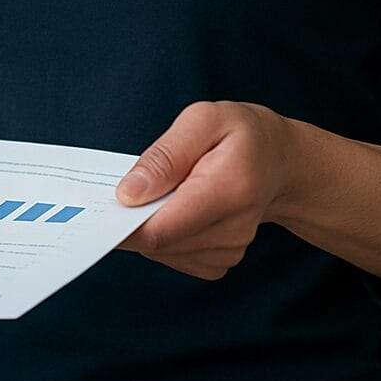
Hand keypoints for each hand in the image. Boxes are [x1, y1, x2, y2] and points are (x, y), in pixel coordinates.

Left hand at [115, 101, 291, 280]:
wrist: (278, 162)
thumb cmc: (238, 133)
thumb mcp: (202, 119)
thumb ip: (165, 155)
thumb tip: (128, 193)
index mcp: (230, 189)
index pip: (165, 228)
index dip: (126, 225)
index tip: (102, 210)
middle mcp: (234, 229)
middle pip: (161, 243)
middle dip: (135, 220)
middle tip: (130, 189)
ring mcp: (231, 250)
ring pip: (165, 253)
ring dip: (151, 226)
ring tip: (163, 190)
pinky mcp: (223, 261)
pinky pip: (177, 257)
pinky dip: (167, 236)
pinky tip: (177, 208)